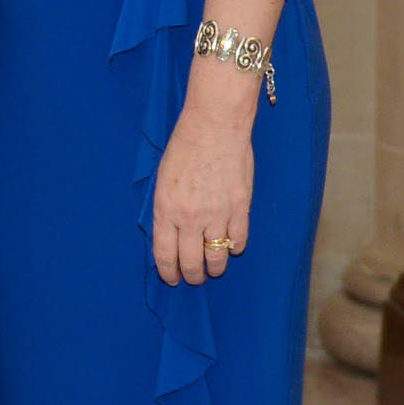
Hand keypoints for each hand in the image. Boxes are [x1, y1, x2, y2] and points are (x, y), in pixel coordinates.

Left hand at [150, 107, 253, 287]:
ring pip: (217, 257)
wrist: (215, 126)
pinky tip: (231, 243)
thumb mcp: (163, 179)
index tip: (172, 278)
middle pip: (192, 263)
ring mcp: (218, 214)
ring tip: (215, 267)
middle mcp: (190, 218)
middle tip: (195, 277)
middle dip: (192, 276)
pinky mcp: (240, 207)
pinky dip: (235, 246)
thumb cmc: (184, 147)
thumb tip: (171, 234)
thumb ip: (167, 209)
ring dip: (215, 267)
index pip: (165, 254)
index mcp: (166, 210)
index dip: (169, 272)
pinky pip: (239, 239)